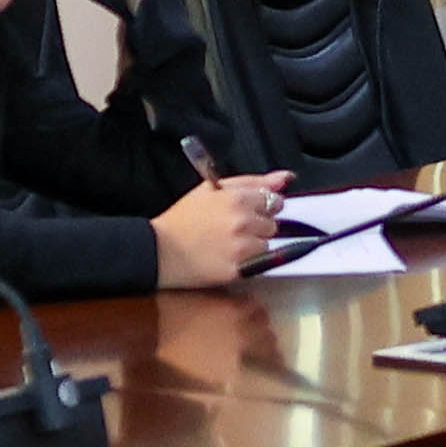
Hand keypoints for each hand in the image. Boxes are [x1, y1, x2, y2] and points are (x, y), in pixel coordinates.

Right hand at [151, 168, 286, 287]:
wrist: (160, 251)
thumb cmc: (182, 219)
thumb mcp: (211, 189)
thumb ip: (252, 182)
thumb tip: (286, 177)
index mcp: (236, 198)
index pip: (273, 200)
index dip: (261, 206)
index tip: (248, 211)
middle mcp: (242, 221)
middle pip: (272, 223)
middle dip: (257, 225)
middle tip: (232, 228)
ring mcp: (241, 247)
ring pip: (267, 243)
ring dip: (254, 244)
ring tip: (228, 243)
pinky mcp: (239, 269)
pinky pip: (259, 262)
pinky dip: (248, 260)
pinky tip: (228, 256)